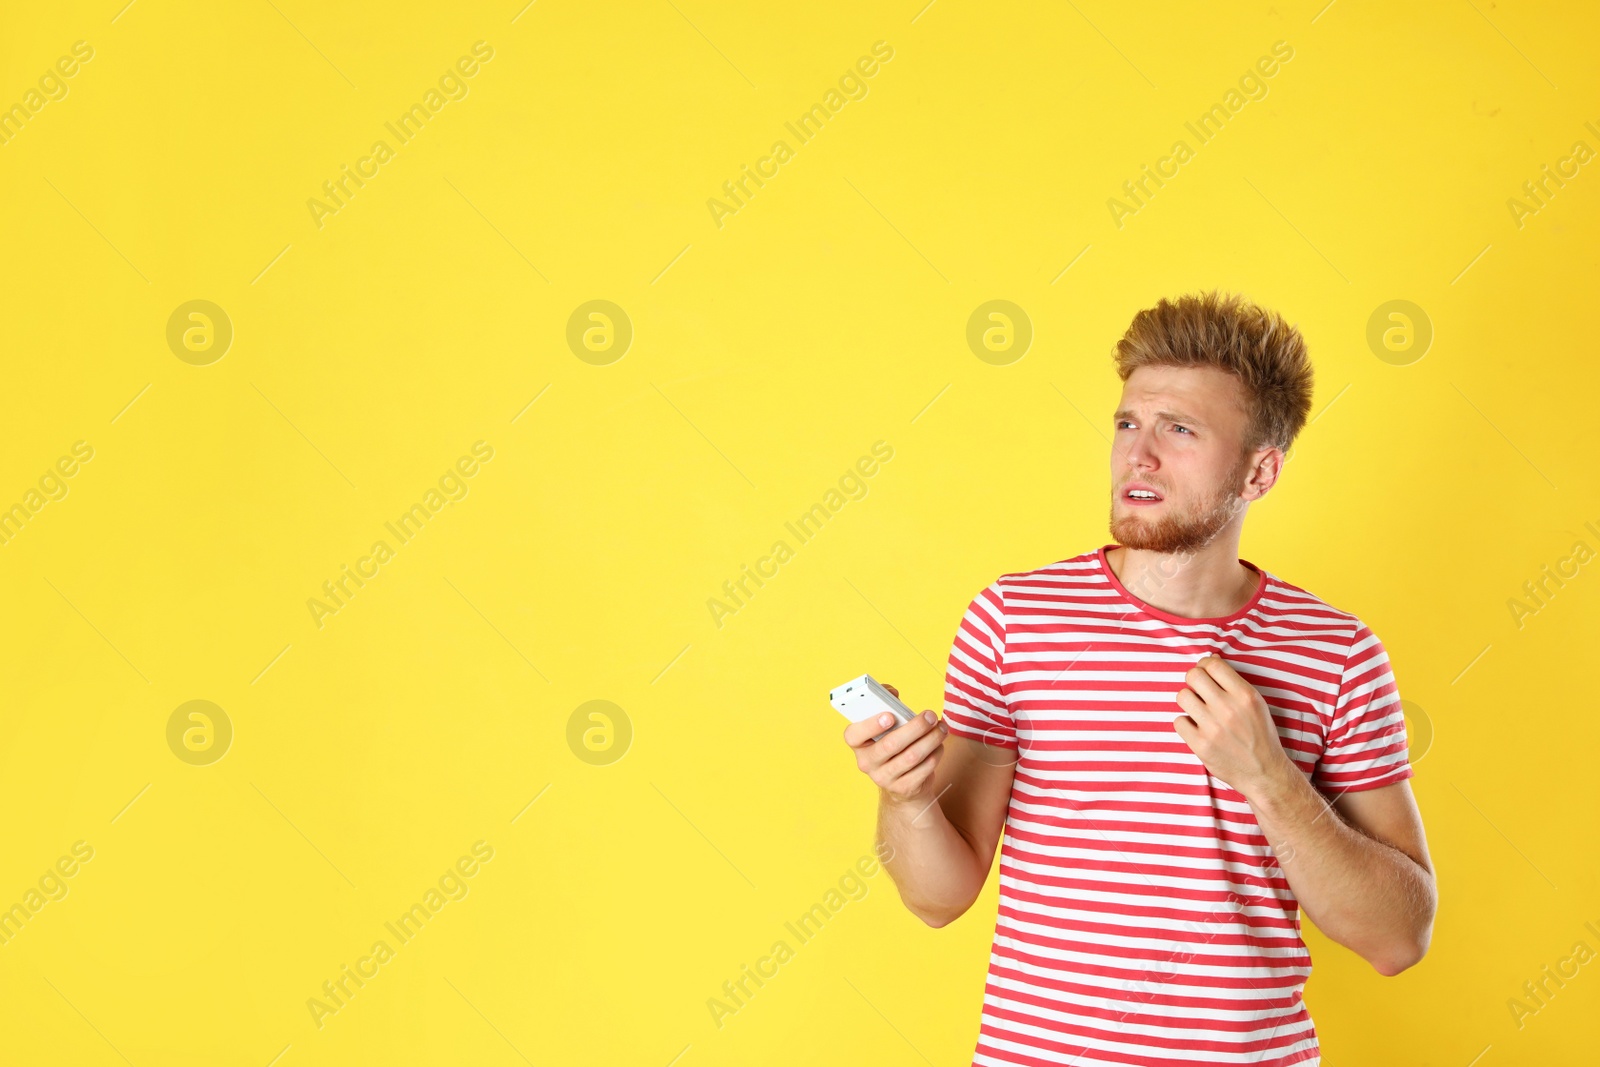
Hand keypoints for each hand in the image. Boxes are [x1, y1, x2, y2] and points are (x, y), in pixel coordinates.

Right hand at [843, 682, 948, 803]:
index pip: (854, 735)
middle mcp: (866, 762)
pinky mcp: (903, 788)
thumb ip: (886, 704)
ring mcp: (883, 778)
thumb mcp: (886, 725)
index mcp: (858, 743)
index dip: (870, 725)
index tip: (890, 716)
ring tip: (941, 728)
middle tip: (930, 716)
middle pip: (891, 745)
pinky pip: (923, 769)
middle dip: (915, 728)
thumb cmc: (893, 742)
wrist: (901, 781)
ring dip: (931, 739)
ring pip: (912, 757)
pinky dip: (935, 754)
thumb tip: (892, 692)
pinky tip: (939, 745)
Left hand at [1172, 654, 1294, 797]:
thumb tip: (1211, 659)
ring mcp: (1212, 728)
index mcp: (1245, 695)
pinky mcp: (1200, 745)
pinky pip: (1178, 721)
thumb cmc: (1260, 736)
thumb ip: (1234, 682)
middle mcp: (1228, 709)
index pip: (1212, 664)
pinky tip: (1198, 729)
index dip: (1205, 665)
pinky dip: (1186, 724)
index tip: (1206, 674)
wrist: (1264, 773)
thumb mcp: (1257, 704)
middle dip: (1194, 680)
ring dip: (1189, 702)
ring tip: (1199, 711)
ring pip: (1182, 696)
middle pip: (1193, 675)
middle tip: (1200, 691)